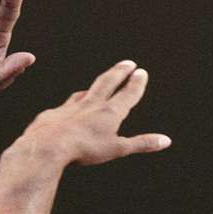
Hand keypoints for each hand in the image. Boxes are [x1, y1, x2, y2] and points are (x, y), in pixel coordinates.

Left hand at [17, 60, 171, 165]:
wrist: (47, 146)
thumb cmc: (83, 149)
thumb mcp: (117, 149)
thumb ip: (141, 144)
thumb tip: (165, 141)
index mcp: (110, 112)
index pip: (128, 93)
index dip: (136, 83)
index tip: (141, 73)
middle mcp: (91, 104)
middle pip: (107, 82)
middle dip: (119, 72)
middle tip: (127, 64)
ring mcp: (70, 107)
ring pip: (84, 93)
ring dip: (94, 87)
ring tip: (98, 85)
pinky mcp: (52, 114)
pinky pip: (63, 108)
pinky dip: (69, 107)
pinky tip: (66, 110)